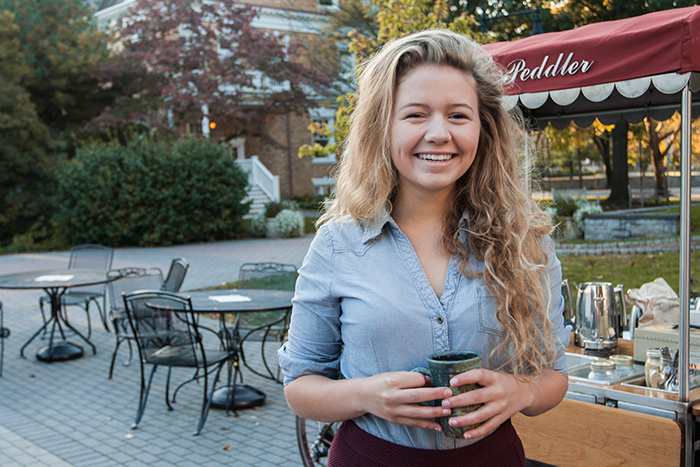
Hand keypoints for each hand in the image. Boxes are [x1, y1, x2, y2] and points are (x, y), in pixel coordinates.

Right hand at [362, 371, 452, 431]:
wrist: (363, 396)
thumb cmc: (381, 382)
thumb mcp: (393, 375)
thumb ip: (410, 378)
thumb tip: (431, 382)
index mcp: (392, 381)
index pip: (415, 380)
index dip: (427, 380)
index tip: (437, 380)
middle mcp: (392, 396)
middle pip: (418, 396)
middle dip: (436, 394)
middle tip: (450, 394)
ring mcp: (393, 410)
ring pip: (417, 412)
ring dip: (434, 412)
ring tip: (448, 411)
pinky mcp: (395, 419)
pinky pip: (413, 423)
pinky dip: (427, 425)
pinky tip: (438, 426)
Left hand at [440, 368, 566, 439]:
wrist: (525, 393)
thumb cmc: (501, 382)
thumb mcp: (492, 374)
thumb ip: (476, 377)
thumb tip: (449, 378)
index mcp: (494, 378)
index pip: (479, 375)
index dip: (465, 378)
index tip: (452, 382)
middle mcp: (499, 392)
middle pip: (477, 397)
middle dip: (460, 401)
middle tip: (445, 403)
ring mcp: (501, 406)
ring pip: (482, 415)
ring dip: (465, 420)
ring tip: (451, 421)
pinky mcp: (502, 418)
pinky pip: (488, 427)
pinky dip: (477, 432)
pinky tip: (465, 434)